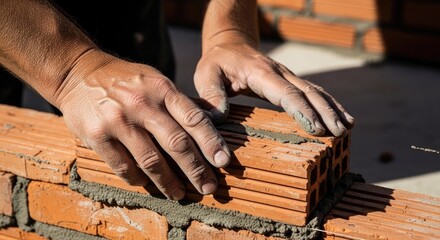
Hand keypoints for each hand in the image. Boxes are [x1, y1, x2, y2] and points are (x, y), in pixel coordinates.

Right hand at [58, 50, 230, 199]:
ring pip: (151, 160)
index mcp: (161, 88)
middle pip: (177, 143)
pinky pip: (123, 166)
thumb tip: (209, 127)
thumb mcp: (155, 80)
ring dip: (169, 182)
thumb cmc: (125, 80)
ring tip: (179, 193)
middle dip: (196, 169)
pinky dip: (138, 179)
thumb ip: (177, 103)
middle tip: (208, 187)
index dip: (211, 142)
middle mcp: (141, 104)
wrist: (78, 72)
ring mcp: (118, 120)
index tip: (223, 161)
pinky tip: (146, 183)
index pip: (193, 118)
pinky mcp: (96, 135)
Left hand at [194, 43, 354, 135]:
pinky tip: (342, 117)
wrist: (230, 44)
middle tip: (339, 133)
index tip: (316, 128)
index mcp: (261, 73)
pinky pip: (313, 93)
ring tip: (347, 128)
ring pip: (315, 92)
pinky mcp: (290, 82)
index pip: (286, 92)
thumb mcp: (206, 74)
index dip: (302, 110)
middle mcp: (280, 73)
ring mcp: (288, 77)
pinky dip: (329, 105)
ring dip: (332, 109)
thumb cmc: (217, 62)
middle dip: (325, 113)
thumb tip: (219, 117)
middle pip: (308, 92)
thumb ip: (211, 93)